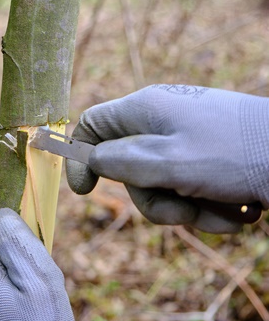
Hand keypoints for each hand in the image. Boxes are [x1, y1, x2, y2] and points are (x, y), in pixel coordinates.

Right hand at [66, 84, 268, 232]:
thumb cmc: (235, 155)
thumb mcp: (168, 162)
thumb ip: (121, 163)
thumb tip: (94, 160)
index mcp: (145, 109)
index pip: (93, 125)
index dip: (81, 157)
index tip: (85, 192)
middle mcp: (163, 121)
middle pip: (130, 168)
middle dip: (154, 199)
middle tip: (182, 210)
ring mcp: (188, 140)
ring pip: (162, 185)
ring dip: (188, 208)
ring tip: (223, 211)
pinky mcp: (210, 158)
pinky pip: (191, 189)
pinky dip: (210, 207)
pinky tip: (239, 209)